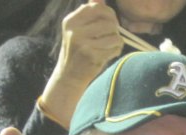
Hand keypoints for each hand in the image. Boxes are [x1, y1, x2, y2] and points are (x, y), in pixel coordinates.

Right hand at [40, 0, 123, 127]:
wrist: (69, 75)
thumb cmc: (77, 50)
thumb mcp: (77, 30)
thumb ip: (88, 14)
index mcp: (71, 21)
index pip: (96, 7)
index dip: (108, 12)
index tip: (110, 20)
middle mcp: (75, 31)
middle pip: (108, 20)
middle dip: (115, 28)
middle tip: (112, 35)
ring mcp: (84, 44)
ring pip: (114, 34)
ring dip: (116, 40)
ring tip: (111, 45)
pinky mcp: (93, 56)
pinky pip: (115, 47)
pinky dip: (116, 50)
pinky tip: (111, 53)